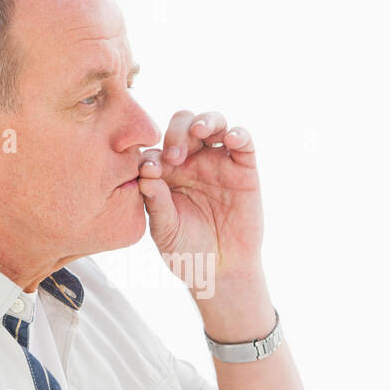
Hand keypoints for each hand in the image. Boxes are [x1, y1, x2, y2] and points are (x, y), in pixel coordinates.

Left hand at [137, 110, 263, 285]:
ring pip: (213, 123)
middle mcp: (191, 161)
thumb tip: (146, 173)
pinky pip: (244, 142)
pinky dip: (239, 134)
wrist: (220, 270)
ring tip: (199, 131)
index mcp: (166, 172)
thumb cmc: (186, 250)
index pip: (155, 147)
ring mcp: (218, 162)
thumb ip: (156, 203)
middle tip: (174, 156)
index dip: (150, 153)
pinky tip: (231, 139)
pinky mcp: (244, 169)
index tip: (149, 171)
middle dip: (176, 132)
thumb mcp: (165, 231)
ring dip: (205, 120)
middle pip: (183, 124)